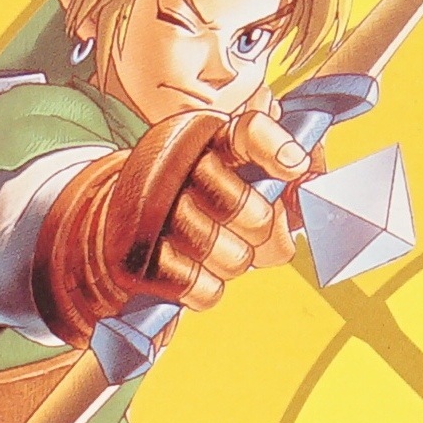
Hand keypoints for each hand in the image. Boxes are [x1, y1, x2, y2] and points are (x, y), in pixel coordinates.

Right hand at [37, 109, 312, 340]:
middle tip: (246, 228)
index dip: (278, 149)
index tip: (295, 167)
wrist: (109, 225)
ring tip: (215, 246)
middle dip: (261, 233)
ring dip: (233, 261)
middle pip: (255, 214)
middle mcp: (175, 164)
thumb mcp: (227, 167)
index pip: (250, 133)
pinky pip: (204, 290)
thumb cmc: (190, 197)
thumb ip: (277, 172)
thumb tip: (314, 176)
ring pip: (235, 258)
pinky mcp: (138, 260)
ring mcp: (153, 213)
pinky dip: (207, 288)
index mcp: (204, 135)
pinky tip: (193, 268)